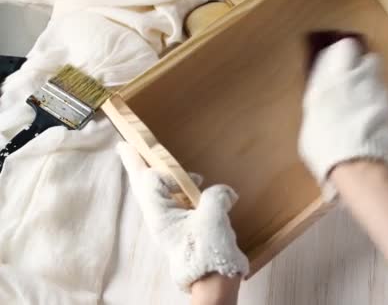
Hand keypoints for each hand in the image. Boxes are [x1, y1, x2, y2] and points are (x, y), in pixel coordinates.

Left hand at [116, 143, 248, 291]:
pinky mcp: (181, 228)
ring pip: (155, 194)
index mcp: (160, 215)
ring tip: (147, 160)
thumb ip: (215, 196)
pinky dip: (173, 190)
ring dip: (153, 177)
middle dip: (135, 165)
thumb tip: (223, 192)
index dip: (166, 171)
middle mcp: (160, 218)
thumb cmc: (208, 252)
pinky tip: (184, 186)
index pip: (152, 181)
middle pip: (143, 185)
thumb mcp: (213, 217)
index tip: (189, 175)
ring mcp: (170, 224)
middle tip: (124, 146)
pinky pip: (171, 203)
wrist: (212, 281)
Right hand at [299, 38, 387, 199]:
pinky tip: (369, 119)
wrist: (355, 165)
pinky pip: (385, 100)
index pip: (346, 48)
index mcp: (338, 77)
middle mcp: (362, 80)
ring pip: (380, 79)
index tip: (337, 61)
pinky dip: (379, 105)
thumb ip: (320, 96)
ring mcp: (380, 95)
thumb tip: (321, 88)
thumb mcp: (313, 115)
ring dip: (372, 86)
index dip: (343, 53)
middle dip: (362, 67)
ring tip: (361, 103)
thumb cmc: (324, 143)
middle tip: (351, 81)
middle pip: (370, 60)